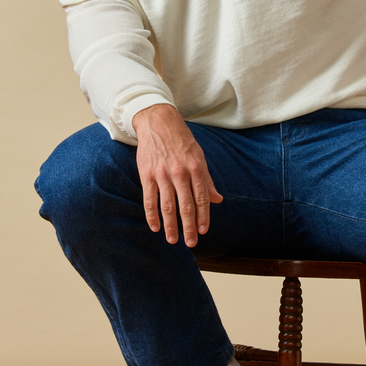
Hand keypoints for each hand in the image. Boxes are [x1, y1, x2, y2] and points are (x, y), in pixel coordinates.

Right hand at [132, 104, 222, 245]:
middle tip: (191, 243)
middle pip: (185, 206)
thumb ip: (207, 180)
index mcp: (196, 168)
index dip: (203, 217)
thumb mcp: (199, 157)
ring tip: (173, 240)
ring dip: (170, 225)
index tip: (203, 231)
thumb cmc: (182, 141)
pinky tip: (155, 227)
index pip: (202, 198)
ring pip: (167, 206)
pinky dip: (151, 215)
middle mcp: (180, 172)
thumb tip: (218, 200)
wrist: (158, 122)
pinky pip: (149, 199)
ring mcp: (162, 174)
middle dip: (189, 227)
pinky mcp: (147, 174)